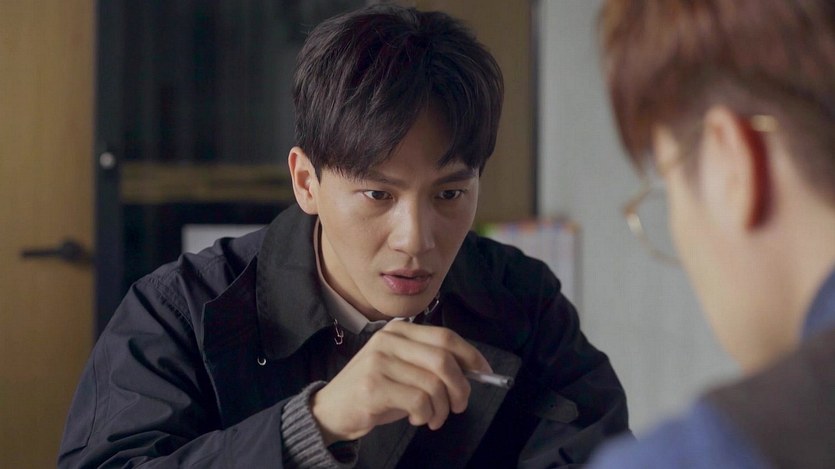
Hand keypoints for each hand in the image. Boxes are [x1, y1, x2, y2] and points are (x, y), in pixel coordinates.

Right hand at [310, 320, 491, 444]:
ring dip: (442, 408)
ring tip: (434, 418)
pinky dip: (426, 415)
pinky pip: (419, 401)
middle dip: (461, 387)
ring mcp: (379, 361)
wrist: (332, 409)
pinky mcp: (374, 386)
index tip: (484, 372)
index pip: (446, 337)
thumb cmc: (376, 391)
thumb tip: (472, 371)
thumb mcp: (403, 369)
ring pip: (433, 384)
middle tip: (459, 405)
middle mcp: (389, 340)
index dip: (471, 355)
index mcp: (399, 331)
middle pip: (444, 359)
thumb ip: (431, 364)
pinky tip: (419, 419)